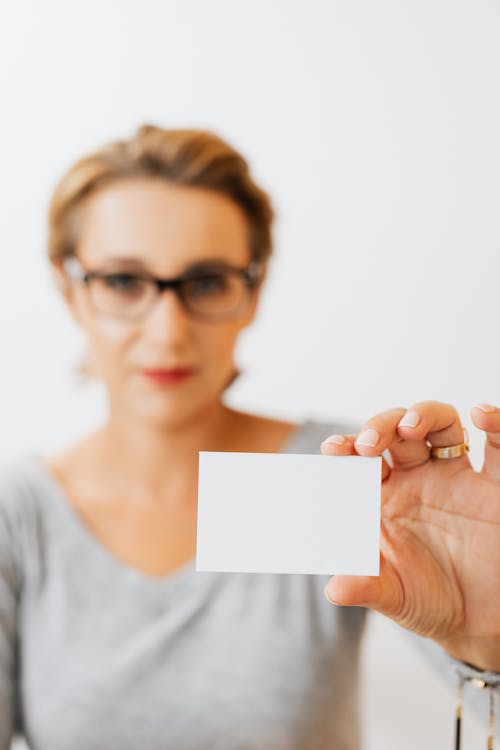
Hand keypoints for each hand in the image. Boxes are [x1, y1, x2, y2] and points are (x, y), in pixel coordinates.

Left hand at [320, 401, 499, 670]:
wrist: (479, 622)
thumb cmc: (429, 602)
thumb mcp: (395, 596)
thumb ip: (366, 587)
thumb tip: (333, 589)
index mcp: (385, 497)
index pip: (360, 459)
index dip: (347, 448)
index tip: (334, 450)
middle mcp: (417, 478)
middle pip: (396, 431)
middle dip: (380, 427)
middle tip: (370, 445)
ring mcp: (455, 478)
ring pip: (439, 425)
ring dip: (424, 414)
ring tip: (410, 426)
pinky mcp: (493, 487)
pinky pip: (498, 447)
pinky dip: (493, 423)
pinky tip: (480, 415)